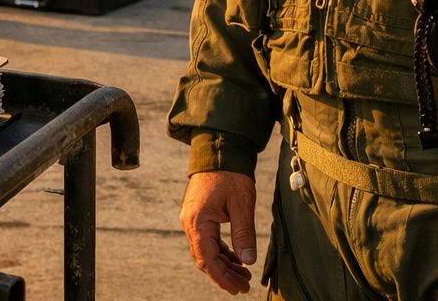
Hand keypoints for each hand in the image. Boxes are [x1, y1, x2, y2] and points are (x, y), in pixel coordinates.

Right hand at [180, 170, 257, 294]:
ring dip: (223, 265)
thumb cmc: (231, 175)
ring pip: (205, 251)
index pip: (207, 259)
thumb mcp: (242, 205)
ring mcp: (192, 219)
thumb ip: (243, 234)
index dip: (222, 277)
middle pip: (204, 259)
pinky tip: (235, 259)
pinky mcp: (198, 215)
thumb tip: (247, 261)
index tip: (238, 288)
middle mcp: (190, 222)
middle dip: (223, 275)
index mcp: (198, 221)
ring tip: (243, 275)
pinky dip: (220, 252)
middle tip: (244, 285)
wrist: (220, 150)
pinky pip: (207, 241)